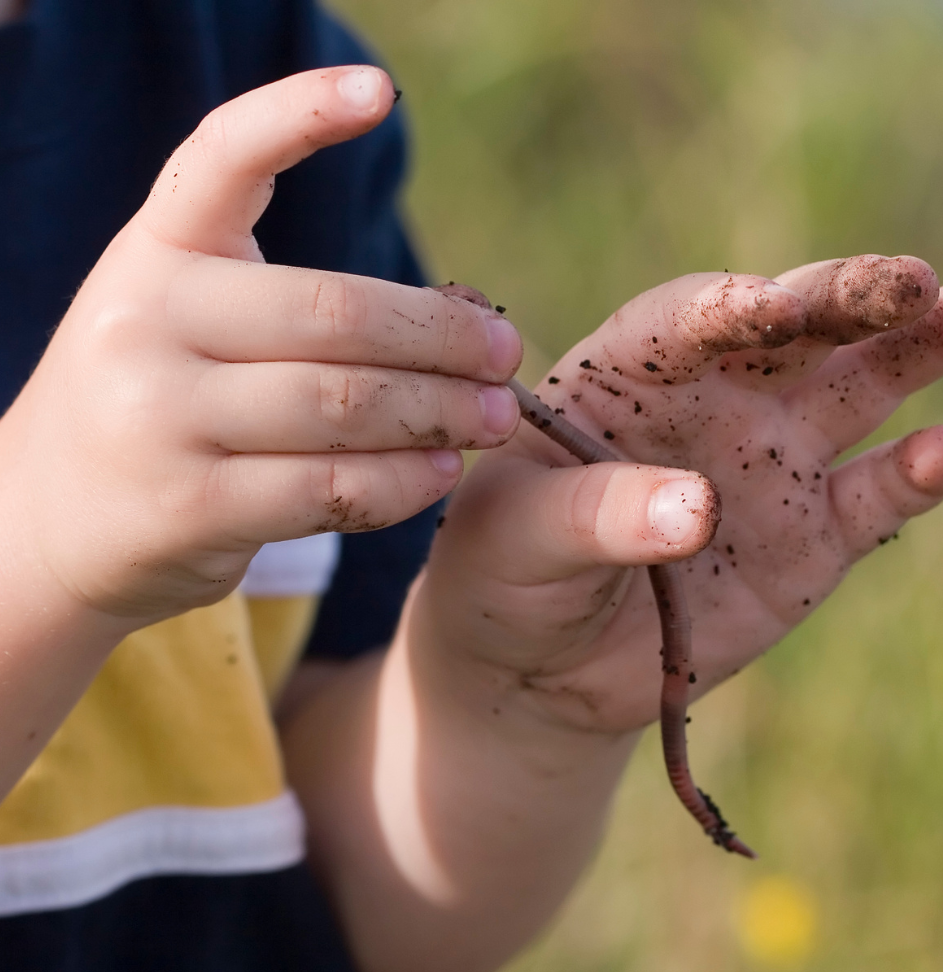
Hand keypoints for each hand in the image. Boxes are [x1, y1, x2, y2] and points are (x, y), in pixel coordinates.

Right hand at [0, 67, 520, 623]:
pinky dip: (403, 482)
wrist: (52, 521)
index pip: (222, 158)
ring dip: (441, 414)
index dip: (299, 115)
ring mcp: (160, 418)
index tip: (379, 93)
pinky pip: (331, 488)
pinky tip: (441, 472)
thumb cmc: (155, 409)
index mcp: (154, 253)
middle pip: (335, 314)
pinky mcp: (191, 506)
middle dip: (442, 338)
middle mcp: (147, 322)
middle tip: (505, 356)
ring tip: (496, 419)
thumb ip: (293, 311)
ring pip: (343, 405)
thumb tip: (459, 323)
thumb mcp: (188, 327)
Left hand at [419, 256, 942, 735]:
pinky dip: (910, 476)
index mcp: (630, 374)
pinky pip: (871, 497)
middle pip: (796, 328)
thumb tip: (700, 507)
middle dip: (853, 297)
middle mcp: (715, 399)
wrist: (537, 662)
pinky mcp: (810, 537)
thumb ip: (594, 514)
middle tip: (915, 283)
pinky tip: (940, 453)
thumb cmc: (503, 572)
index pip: (691, 317)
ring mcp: (771, 463)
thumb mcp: (514, 537)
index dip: (733, 307)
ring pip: (860, 388)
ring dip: (925, 346)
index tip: (769, 311)